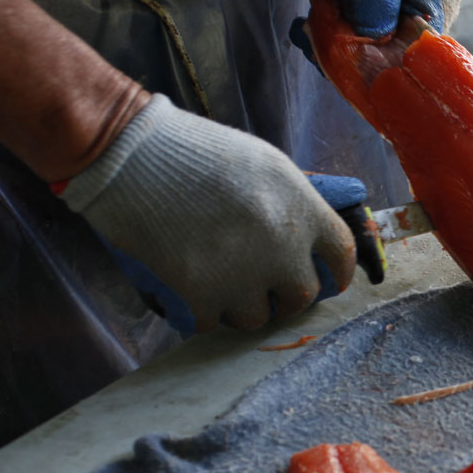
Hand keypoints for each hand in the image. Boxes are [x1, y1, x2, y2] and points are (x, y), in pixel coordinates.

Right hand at [61, 95, 356, 331]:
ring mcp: (242, 274)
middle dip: (284, 296)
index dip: (335, 272)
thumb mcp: (264, 164)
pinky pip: (213, 322)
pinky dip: (203, 311)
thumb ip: (294, 204)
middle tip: (263, 287)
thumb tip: (308, 241)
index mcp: (302, 210)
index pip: (341, 255)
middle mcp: (281, 247)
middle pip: (301, 296)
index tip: (326, 280)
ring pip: (256, 316)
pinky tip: (190, 289)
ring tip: (219, 282)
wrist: (131, 152)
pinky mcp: (200, 294)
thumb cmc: (195, 150)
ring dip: (241, 306)